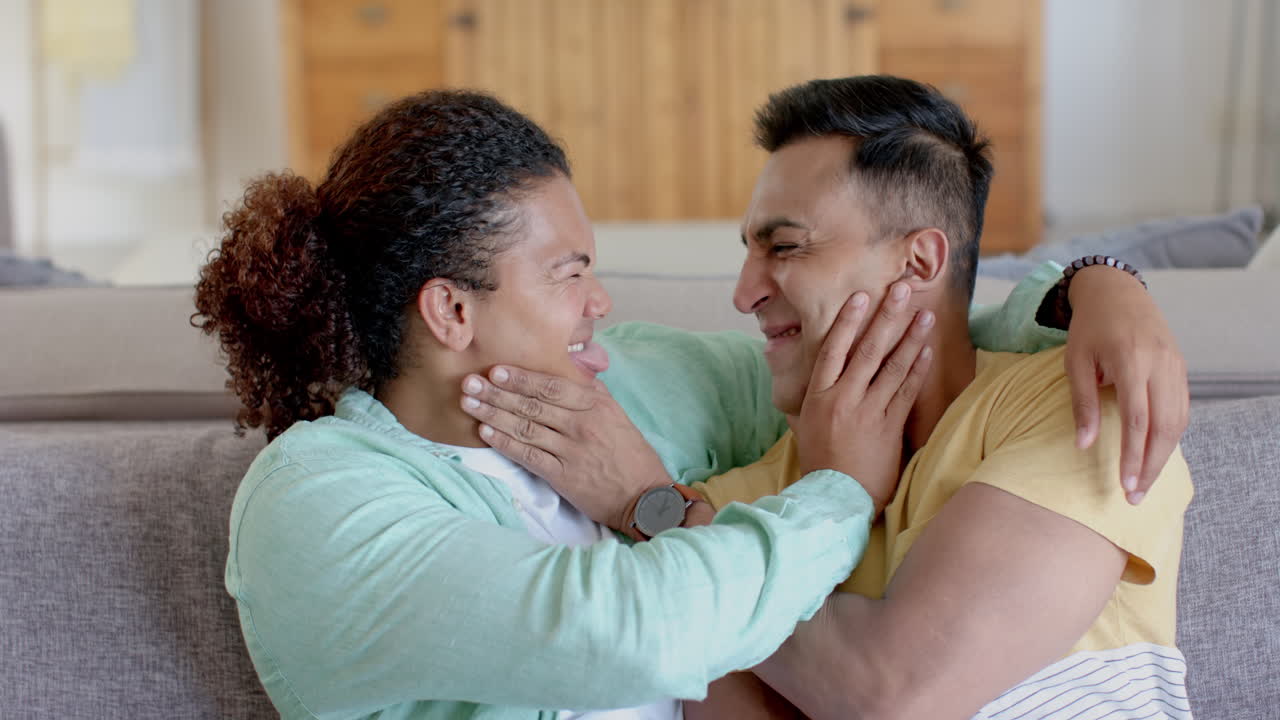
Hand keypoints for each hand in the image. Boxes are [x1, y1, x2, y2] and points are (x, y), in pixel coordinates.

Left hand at [460, 366, 671, 529]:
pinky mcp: (563, 475)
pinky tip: (485, 433)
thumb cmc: (630, 454)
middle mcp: (582, 423)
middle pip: (531, 404)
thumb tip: (567, 369)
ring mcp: (571, 450)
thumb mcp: (617, 414)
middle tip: (469, 383)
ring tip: (469, 404)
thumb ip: (591, 393)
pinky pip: (527, 455)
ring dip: (493, 414)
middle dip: (496, 392)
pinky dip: (504, 443)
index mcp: (595, 404)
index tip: (495, 370)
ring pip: (525, 426)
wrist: (644, 496)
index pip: (550, 386)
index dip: (520, 377)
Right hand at [790, 283, 934, 511]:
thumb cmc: (818, 463)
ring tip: (924, 315)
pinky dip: (917, 370)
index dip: (848, 321)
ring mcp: (868, 411)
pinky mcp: (889, 427)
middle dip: (886, 317)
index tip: (862, 297)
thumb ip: (808, 395)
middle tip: (901, 290)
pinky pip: (906, 392)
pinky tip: (926, 351)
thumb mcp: (804, 425)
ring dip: (910, 338)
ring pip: (892, 367)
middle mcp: (844, 398)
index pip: (833, 348)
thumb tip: (800, 368)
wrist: (835, 499)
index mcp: (818, 395)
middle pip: (868, 349)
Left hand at [1065, 266, 1188, 503]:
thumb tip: (1083, 445)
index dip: (1133, 457)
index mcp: (1132, 361)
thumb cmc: (1090, 328)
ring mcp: (1175, 367)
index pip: (1138, 420)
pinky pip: (1181, 409)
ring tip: (1145, 482)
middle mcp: (1160, 365)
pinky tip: (1156, 453)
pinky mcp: (1181, 369)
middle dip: (1152, 466)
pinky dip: (1171, 435)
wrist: (1118, 292)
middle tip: (1136, 496)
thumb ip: (1082, 403)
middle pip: (1164, 428)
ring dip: (1164, 455)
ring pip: (1178, 422)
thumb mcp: (1075, 361)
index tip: (1125, 486)